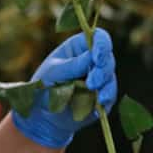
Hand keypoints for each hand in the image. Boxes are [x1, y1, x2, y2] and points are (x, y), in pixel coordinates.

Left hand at [11, 28, 117, 148]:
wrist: (42, 115)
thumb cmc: (43, 87)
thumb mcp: (54, 72)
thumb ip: (73, 65)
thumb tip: (92, 55)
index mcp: (79, 48)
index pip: (98, 38)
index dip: (102, 45)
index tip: (97, 58)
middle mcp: (92, 60)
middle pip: (108, 58)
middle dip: (103, 70)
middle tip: (92, 82)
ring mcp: (98, 78)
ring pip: (111, 77)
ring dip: (106, 85)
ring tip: (95, 94)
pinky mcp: (101, 96)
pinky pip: (110, 96)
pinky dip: (106, 99)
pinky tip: (99, 105)